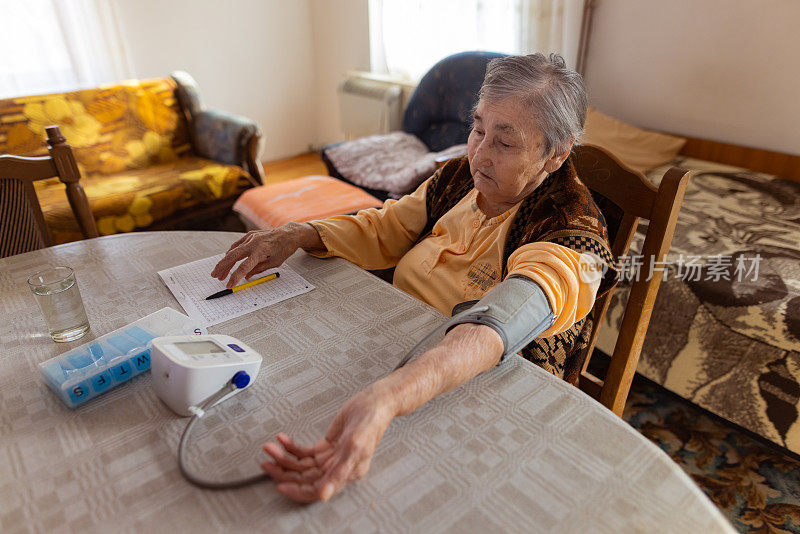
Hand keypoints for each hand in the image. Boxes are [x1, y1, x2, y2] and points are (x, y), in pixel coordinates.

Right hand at [211, 223, 318, 287]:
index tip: (229, 285)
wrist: (289, 233)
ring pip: (232, 250)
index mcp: (261, 251)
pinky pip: (237, 244)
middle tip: (215, 276)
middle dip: (222, 267)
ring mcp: (251, 237)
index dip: (235, 277)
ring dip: (224, 261)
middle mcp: (254, 242)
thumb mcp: (274, 263)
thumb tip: (247, 277)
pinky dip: (230, 252)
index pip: (245, 267)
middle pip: (233, 256)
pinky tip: (226, 260)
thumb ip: (259, 269)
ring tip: (219, 272)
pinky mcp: (250, 235)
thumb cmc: (284, 248)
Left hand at [260, 386, 394, 501]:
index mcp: (347, 473)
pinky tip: (282, 439)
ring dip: (285, 457)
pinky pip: (304, 451)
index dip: (297, 490)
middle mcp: (337, 468)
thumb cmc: (371, 422)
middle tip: (267, 463)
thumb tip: (324, 494)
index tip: (279, 486)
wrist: (374, 402)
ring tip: (270, 448)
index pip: (317, 489)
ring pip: (302, 464)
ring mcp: (331, 457)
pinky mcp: (326, 446)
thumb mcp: (355, 445)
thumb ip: (339, 471)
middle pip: (305, 477)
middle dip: (285, 471)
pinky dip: (292, 447)